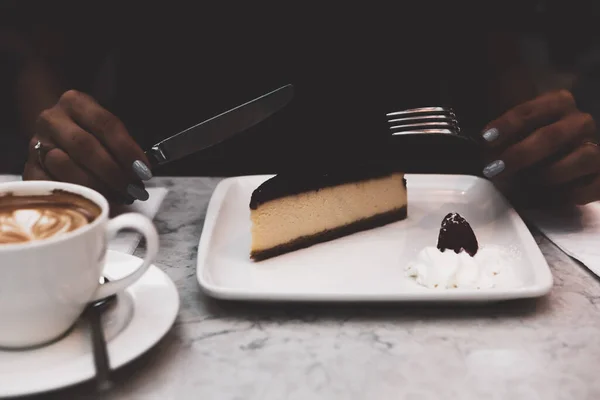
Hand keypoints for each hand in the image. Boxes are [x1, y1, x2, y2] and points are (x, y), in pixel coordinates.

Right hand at [23, 90, 152, 202]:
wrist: (54, 135)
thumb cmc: (91, 135)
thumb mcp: (106, 129)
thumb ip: (122, 145)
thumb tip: (142, 171)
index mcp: (75, 102)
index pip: (105, 124)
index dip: (127, 150)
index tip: (144, 171)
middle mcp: (51, 119)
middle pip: (85, 146)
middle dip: (114, 172)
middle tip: (133, 189)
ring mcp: (36, 143)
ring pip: (65, 165)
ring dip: (96, 186)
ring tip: (117, 197)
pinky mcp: (28, 168)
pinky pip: (50, 184)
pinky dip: (74, 195)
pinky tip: (92, 201)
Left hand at [481, 89, 599, 204]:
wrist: (548, 163)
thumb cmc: (522, 144)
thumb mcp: (508, 133)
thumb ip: (500, 136)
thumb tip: (487, 151)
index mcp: (557, 103)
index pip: (531, 110)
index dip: (507, 124)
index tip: (485, 139)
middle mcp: (579, 122)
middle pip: (554, 135)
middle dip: (521, 154)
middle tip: (495, 169)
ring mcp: (594, 148)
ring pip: (584, 156)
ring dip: (549, 173)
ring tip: (524, 184)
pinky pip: (594, 185)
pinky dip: (569, 194)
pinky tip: (546, 198)